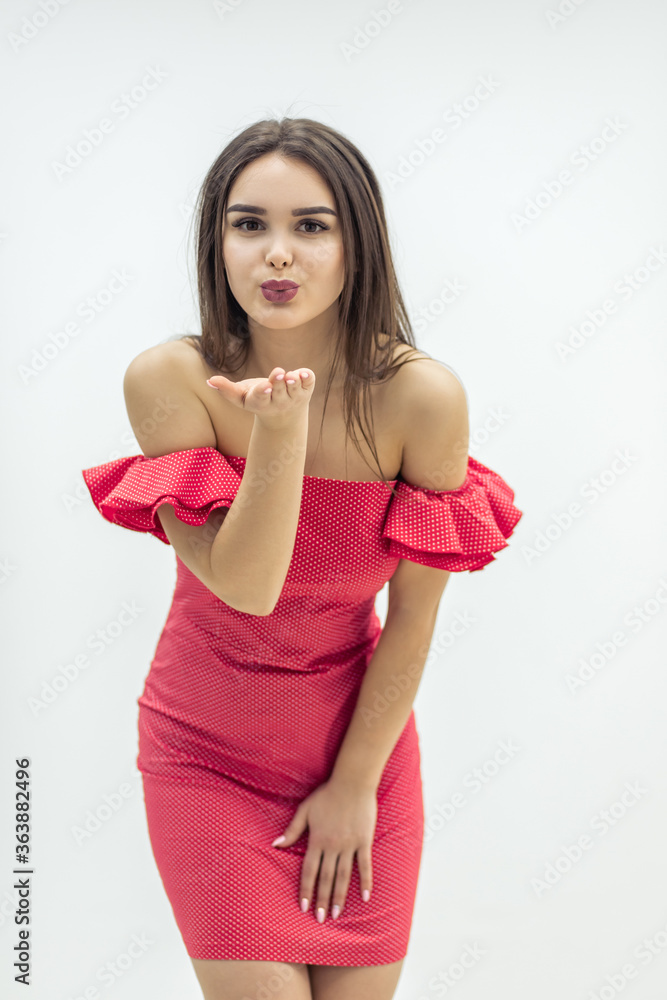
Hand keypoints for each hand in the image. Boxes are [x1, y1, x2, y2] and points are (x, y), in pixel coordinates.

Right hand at [205, 367, 314, 421]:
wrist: (284, 415)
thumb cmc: (257, 399)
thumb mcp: (240, 396)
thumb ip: (226, 389)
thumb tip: (209, 381)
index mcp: (261, 402)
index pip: (261, 397)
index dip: (263, 391)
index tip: (264, 386)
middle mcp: (279, 401)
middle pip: (279, 392)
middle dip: (279, 382)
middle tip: (279, 373)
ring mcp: (294, 396)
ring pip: (295, 389)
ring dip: (293, 382)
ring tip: (291, 375)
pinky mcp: (306, 389)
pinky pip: (309, 384)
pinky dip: (308, 378)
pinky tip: (305, 373)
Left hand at [271, 778, 376, 921]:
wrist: (353, 782)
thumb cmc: (327, 795)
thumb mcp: (306, 810)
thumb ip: (292, 829)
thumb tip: (275, 844)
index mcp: (317, 840)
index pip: (309, 871)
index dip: (306, 890)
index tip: (303, 907)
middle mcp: (333, 846)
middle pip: (326, 878)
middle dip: (323, 900)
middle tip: (321, 919)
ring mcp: (350, 845)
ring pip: (343, 876)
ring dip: (340, 896)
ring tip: (338, 914)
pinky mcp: (364, 841)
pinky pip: (365, 865)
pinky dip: (365, 881)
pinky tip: (365, 897)